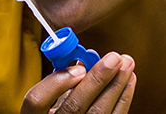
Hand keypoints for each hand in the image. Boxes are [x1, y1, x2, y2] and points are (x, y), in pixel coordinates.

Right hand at [21, 52, 135, 113]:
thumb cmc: (58, 112)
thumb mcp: (49, 100)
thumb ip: (59, 82)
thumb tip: (81, 58)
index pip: (37, 100)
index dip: (56, 83)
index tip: (77, 67)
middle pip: (74, 107)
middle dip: (97, 80)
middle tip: (114, 58)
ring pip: (98, 113)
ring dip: (116, 86)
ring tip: (127, 64)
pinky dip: (123, 98)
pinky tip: (129, 81)